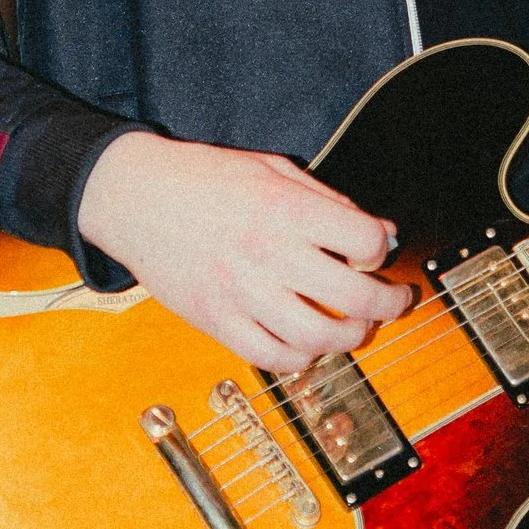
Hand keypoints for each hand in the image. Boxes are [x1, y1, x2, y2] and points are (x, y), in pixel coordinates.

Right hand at [77, 129, 409, 370]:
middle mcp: (267, 252)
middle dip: (388, 303)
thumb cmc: (203, 178)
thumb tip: (383, 233)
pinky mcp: (215, 321)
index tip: (375, 252)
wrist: (134, 195)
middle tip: (395, 300)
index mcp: (284, 208)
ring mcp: (240, 292)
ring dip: (351, 337)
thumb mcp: (272, 170)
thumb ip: (329, 201)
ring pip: (318, 336)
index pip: (364, 240)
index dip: (380, 249)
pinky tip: (307, 344)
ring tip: (355, 326)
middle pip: (354, 295)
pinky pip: (271, 358)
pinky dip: (300, 359)